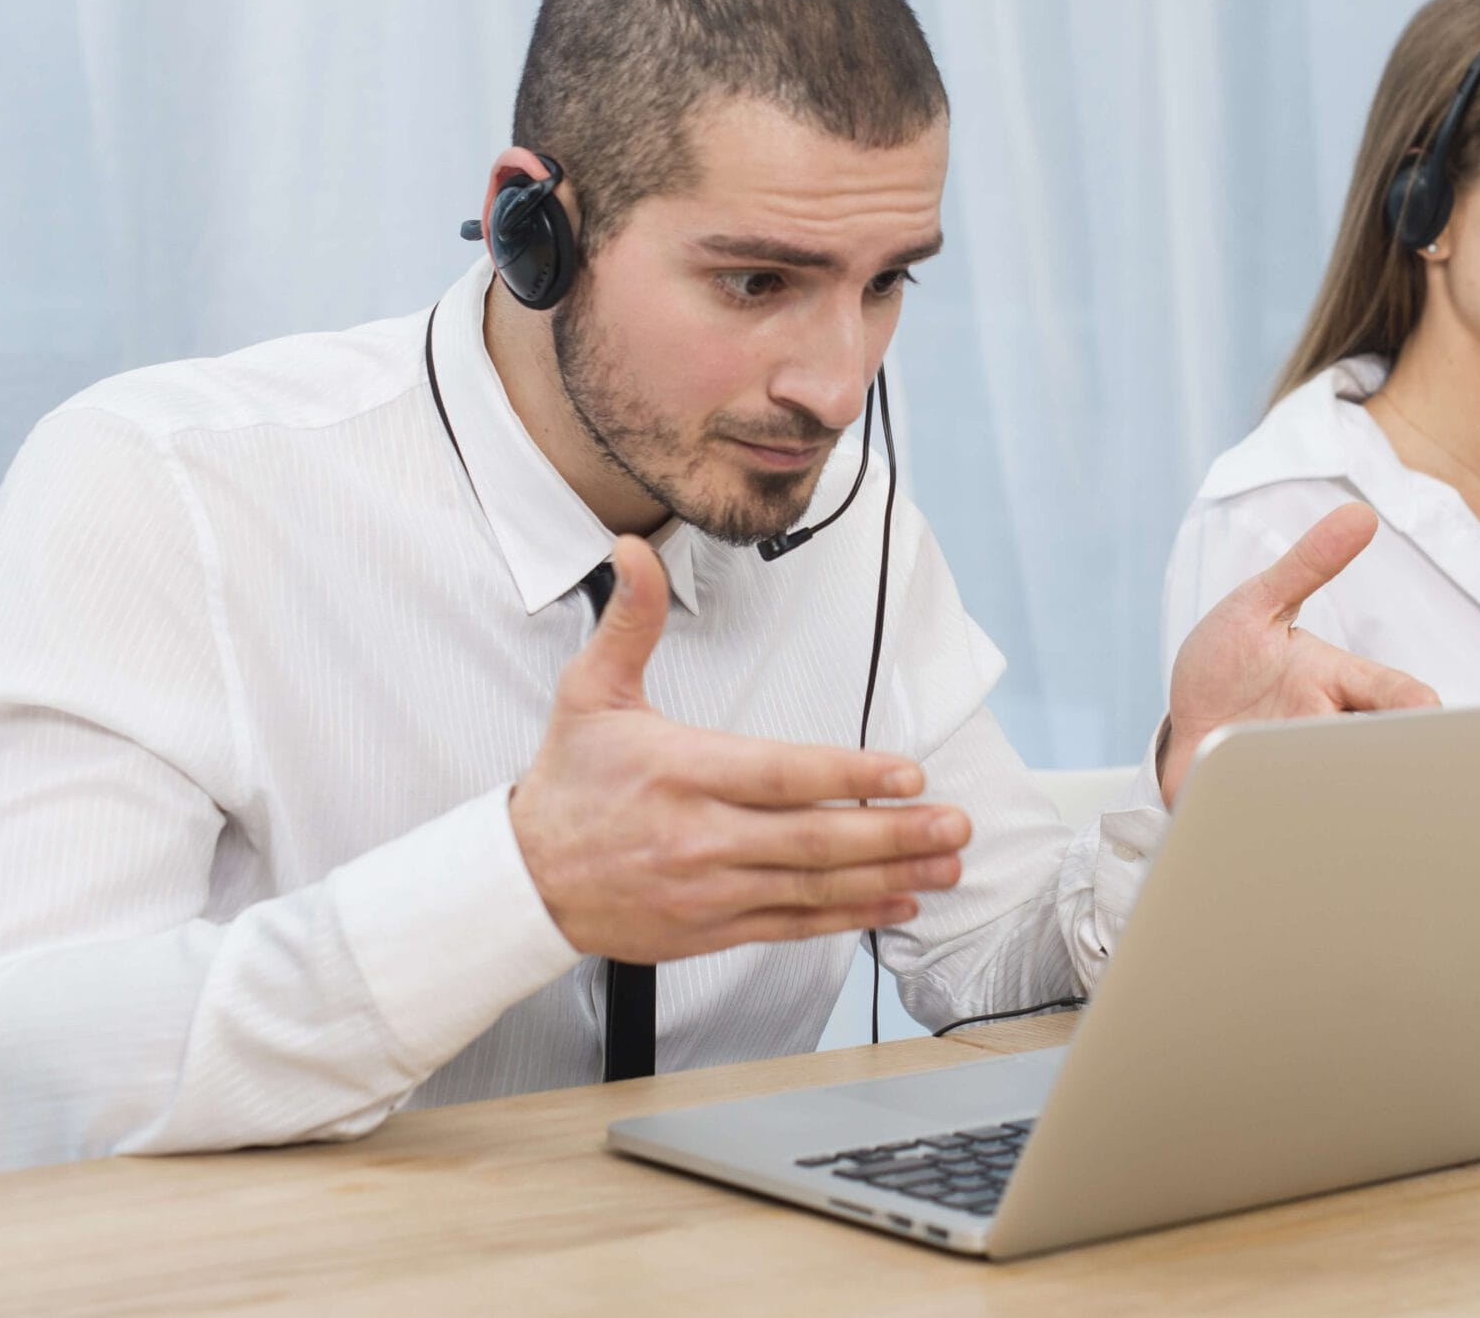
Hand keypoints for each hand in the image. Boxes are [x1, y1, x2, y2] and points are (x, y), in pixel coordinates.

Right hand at [509, 535, 970, 961]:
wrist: (524, 881)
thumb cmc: (569, 782)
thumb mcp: (590, 692)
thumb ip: (630, 620)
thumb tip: (634, 549)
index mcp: (680, 771)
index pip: (780, 774)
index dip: (849, 776)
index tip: (908, 774)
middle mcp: (699, 836)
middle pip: (811, 838)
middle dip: (893, 833)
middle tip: (955, 824)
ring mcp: (708, 889)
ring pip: (813, 886)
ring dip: (888, 876)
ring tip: (946, 863)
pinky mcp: (711, 930)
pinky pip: (793, 926)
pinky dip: (851, 917)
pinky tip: (899, 902)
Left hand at [1159, 503, 1437, 806]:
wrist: (1179, 731)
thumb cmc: (1227, 665)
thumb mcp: (1256, 606)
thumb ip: (1307, 564)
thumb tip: (1359, 513)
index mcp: (1334, 683)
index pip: (1397, 695)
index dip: (1419, 708)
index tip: (1428, 717)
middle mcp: (1328, 732)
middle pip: (1386, 752)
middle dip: (1396, 765)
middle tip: (1397, 776)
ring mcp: (1303, 773)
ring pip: (1348, 793)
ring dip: (1344, 799)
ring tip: (1332, 805)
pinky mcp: (1272, 809)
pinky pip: (1300, 826)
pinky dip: (1301, 832)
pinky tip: (1296, 840)